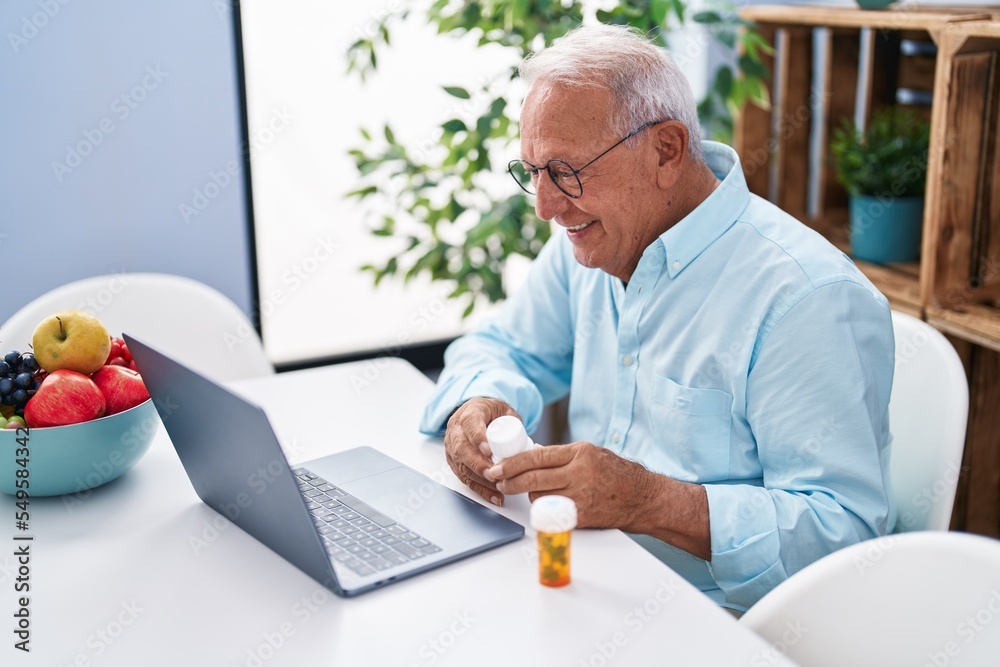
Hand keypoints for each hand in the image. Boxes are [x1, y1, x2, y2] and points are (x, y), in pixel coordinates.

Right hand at [444, 398, 519, 505]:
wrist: (477, 415)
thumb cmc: (492, 413)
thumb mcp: (504, 409)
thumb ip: (512, 420)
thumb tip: (520, 438)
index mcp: (469, 412)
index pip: (469, 423)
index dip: (477, 437)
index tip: (488, 450)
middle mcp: (456, 431)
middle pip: (461, 449)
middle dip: (478, 464)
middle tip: (494, 473)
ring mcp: (453, 448)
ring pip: (462, 466)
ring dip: (480, 479)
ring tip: (498, 487)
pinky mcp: (455, 463)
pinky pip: (465, 479)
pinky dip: (481, 490)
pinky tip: (494, 496)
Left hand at [490, 442, 710, 557]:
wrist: (643, 498)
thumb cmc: (617, 473)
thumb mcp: (591, 453)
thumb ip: (563, 455)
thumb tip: (530, 456)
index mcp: (580, 453)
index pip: (536, 456)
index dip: (512, 463)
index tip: (498, 467)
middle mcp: (580, 473)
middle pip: (533, 477)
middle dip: (510, 481)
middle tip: (498, 482)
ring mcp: (581, 496)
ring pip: (540, 495)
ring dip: (529, 494)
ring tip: (528, 491)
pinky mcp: (582, 516)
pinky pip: (552, 512)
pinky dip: (544, 507)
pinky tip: (544, 503)